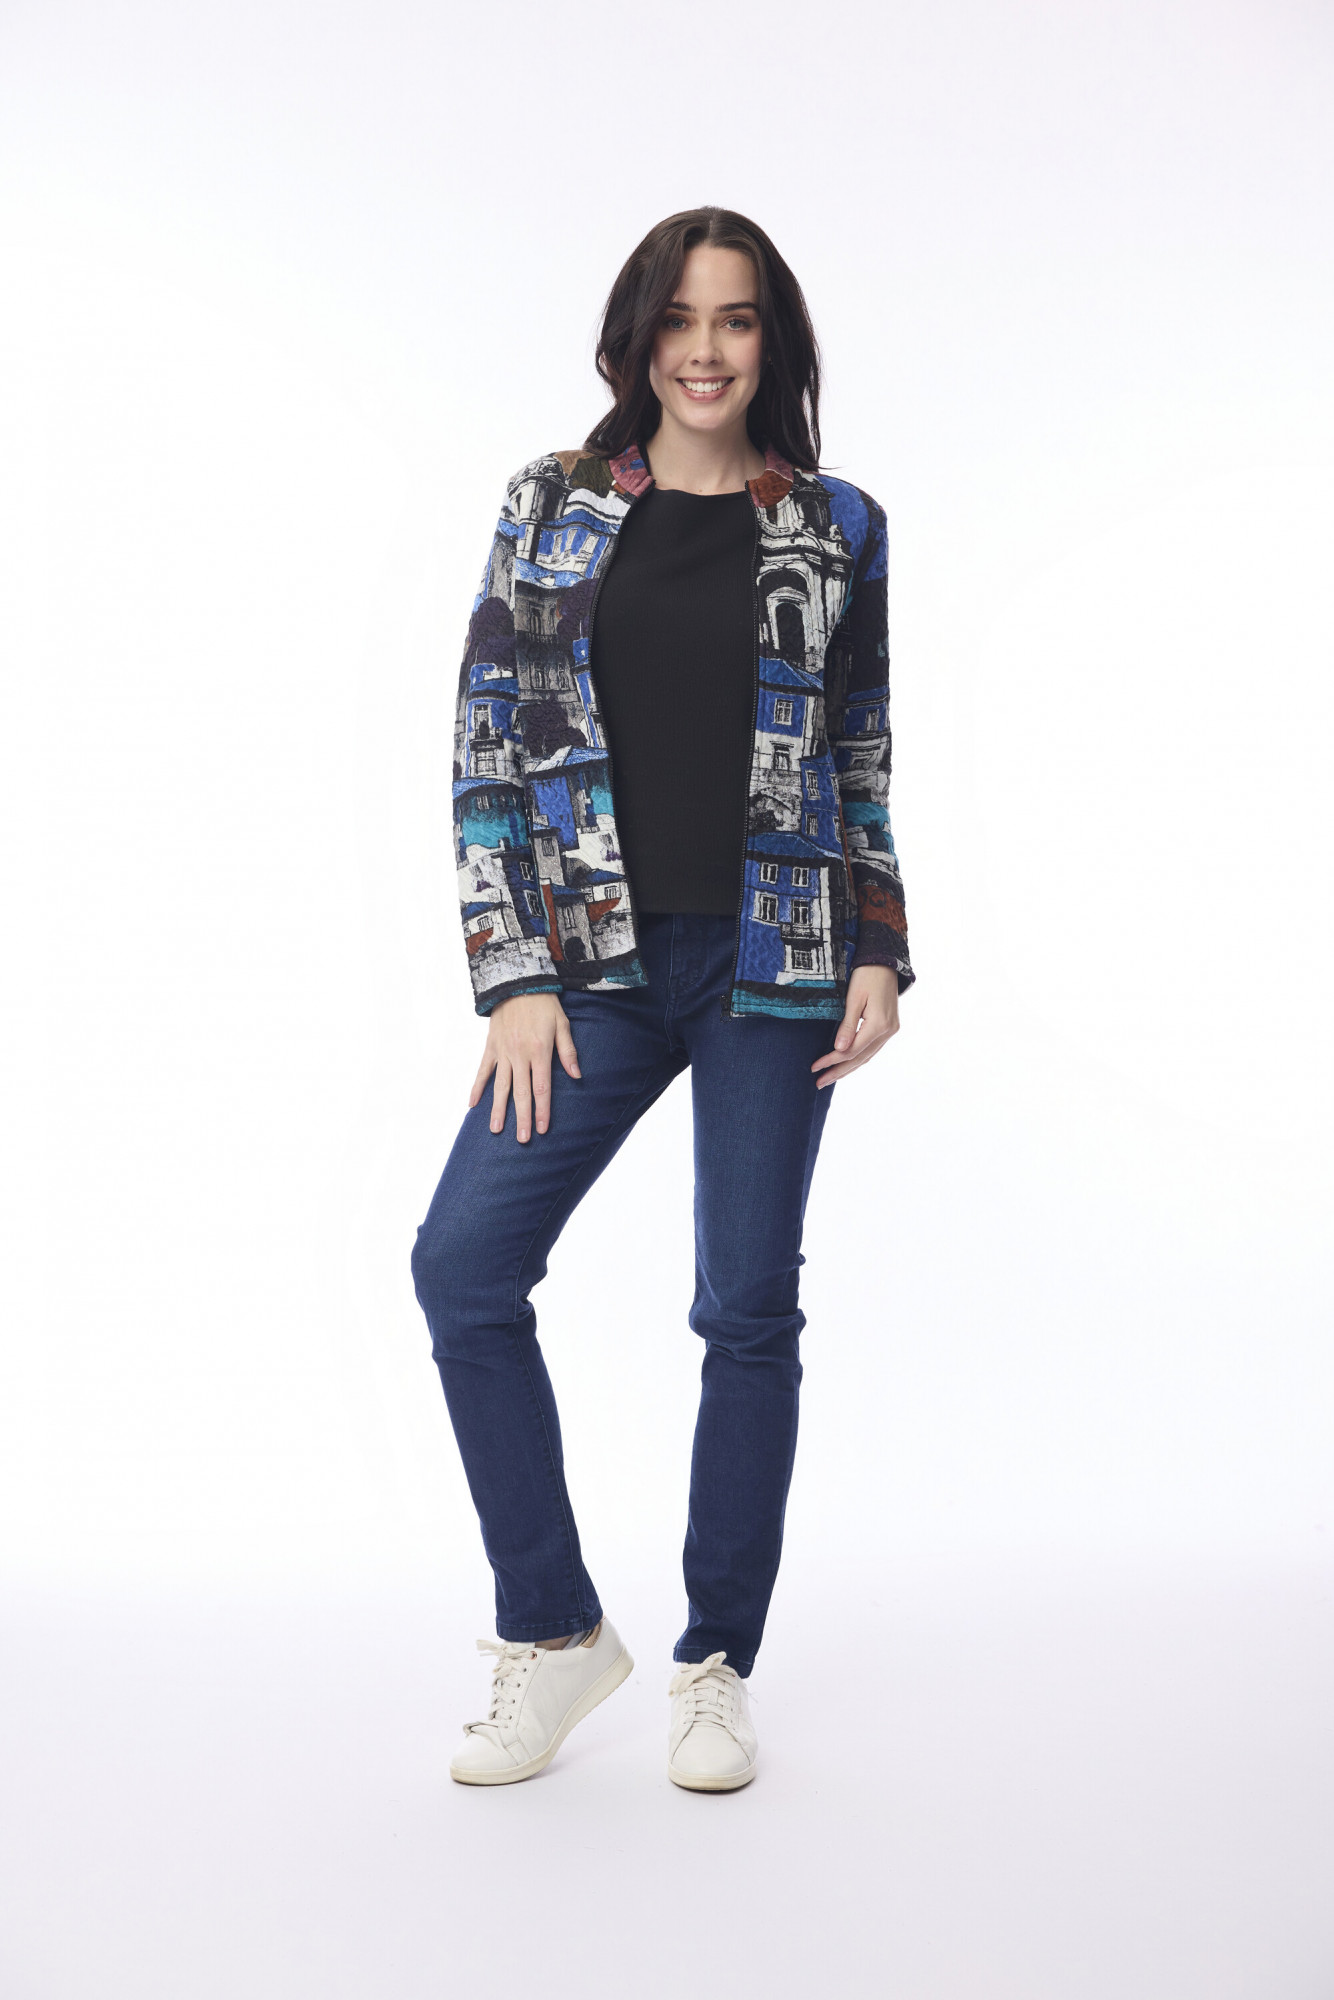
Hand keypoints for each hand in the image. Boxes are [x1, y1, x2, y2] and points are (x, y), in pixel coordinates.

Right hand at [469, 993, 580, 1141]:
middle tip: (523, 1139)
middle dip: (522, 1117)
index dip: (543, 1110)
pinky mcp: (491, 1046)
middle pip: (521, 1092)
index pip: (541, 1087)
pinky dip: (476, 1087)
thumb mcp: (562, 1025)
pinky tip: (472, 1105)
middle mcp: (519, 1055)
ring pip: (500, 1086)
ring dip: (498, 1109)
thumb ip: (568, 1052)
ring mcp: (503, 1052)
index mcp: (539, 1051)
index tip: (543, 1129)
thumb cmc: (545, 1004)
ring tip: (497, 1130)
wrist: (518, 981)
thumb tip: (577, 1076)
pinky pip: (483, 1070)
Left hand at [810, 965, 899, 1088]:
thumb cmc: (866, 975)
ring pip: (867, 1056)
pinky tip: (846, 1065)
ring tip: (829, 1078)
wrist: (885, 961)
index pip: (852, 1050)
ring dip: (848, 1068)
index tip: (815, 1067)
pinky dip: (858, 1058)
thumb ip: (847, 1025)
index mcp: (879, 1024)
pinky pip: (872, 1049)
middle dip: (839, 1071)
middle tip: (819, 1083)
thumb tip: (839, 1049)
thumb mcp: (853, 998)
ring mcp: (890, 1030)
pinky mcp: (889, 1027)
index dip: (832, 1060)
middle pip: (860, 1058)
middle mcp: (888, 1031)